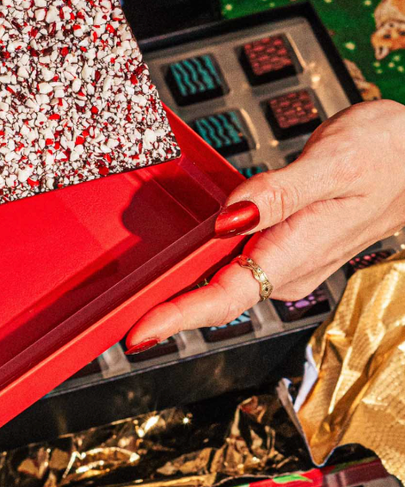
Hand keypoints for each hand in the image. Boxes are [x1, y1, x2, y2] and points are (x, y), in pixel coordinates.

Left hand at [125, 100, 404, 350]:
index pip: (227, 296)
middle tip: (110, 315)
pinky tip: (175, 259)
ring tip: (129, 292)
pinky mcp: (283, 247)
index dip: (179, 316)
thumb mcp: (332, 164)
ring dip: (178, 287)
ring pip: (221, 280)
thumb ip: (279, 194)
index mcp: (296, 254)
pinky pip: (233, 262)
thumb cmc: (386, 154)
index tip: (138, 332)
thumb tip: (228, 218)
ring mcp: (285, 262)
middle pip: (214, 295)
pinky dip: (201, 263)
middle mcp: (288, 268)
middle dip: (165, 307)